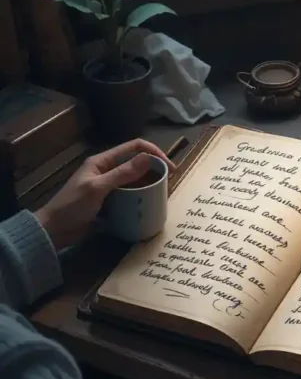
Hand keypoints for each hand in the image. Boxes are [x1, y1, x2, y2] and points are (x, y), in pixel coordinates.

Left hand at [35, 140, 174, 250]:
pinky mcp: (108, 201)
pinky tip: (148, 205)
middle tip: (169, 182)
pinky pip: (128, 195)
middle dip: (154, 169)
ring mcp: (107, 186)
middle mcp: (106, 170)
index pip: (133, 147)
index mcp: (102, 161)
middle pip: (136, 163)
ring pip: (133, 180)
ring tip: (162, 194)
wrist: (54, 230)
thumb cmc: (72, 206)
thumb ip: (122, 173)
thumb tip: (148, 158)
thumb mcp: (98, 188)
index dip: (153, 152)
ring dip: (148, 184)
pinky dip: (139, 197)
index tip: (169, 167)